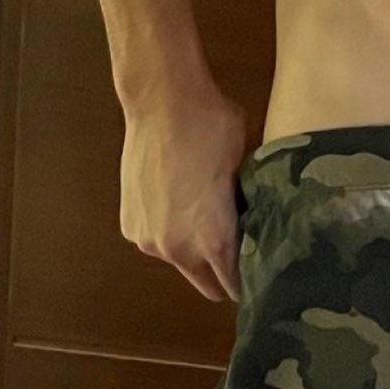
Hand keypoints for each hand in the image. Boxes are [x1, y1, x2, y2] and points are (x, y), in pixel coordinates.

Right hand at [119, 82, 248, 301]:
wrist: (162, 102)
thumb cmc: (213, 127)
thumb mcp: (246, 164)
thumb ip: (248, 205)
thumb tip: (259, 221)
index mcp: (213, 239)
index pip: (235, 286)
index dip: (250, 280)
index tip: (260, 270)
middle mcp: (177, 251)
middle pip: (206, 285)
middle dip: (222, 273)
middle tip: (237, 247)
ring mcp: (148, 240)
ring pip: (180, 260)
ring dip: (193, 248)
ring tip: (203, 211)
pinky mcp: (129, 225)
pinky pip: (156, 238)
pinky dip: (168, 228)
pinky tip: (176, 196)